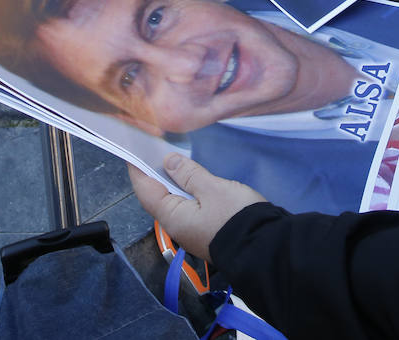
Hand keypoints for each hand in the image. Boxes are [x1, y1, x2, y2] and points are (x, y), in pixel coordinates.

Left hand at [130, 154, 265, 260]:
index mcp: (173, 217)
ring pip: (174, 202)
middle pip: (158, 197)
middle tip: (154, 149)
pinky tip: (191, 179)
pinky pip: (188, 207)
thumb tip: (168, 162)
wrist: (266, 248)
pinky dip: (185, 191)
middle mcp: (178, 226)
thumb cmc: (235, 217)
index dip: (137, 170)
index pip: (146, 190)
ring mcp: (192, 231)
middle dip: (154, 174)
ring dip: (171, 182)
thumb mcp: (212, 189)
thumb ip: (189, 174)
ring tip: (172, 160)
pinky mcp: (206, 231)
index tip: (132, 151)